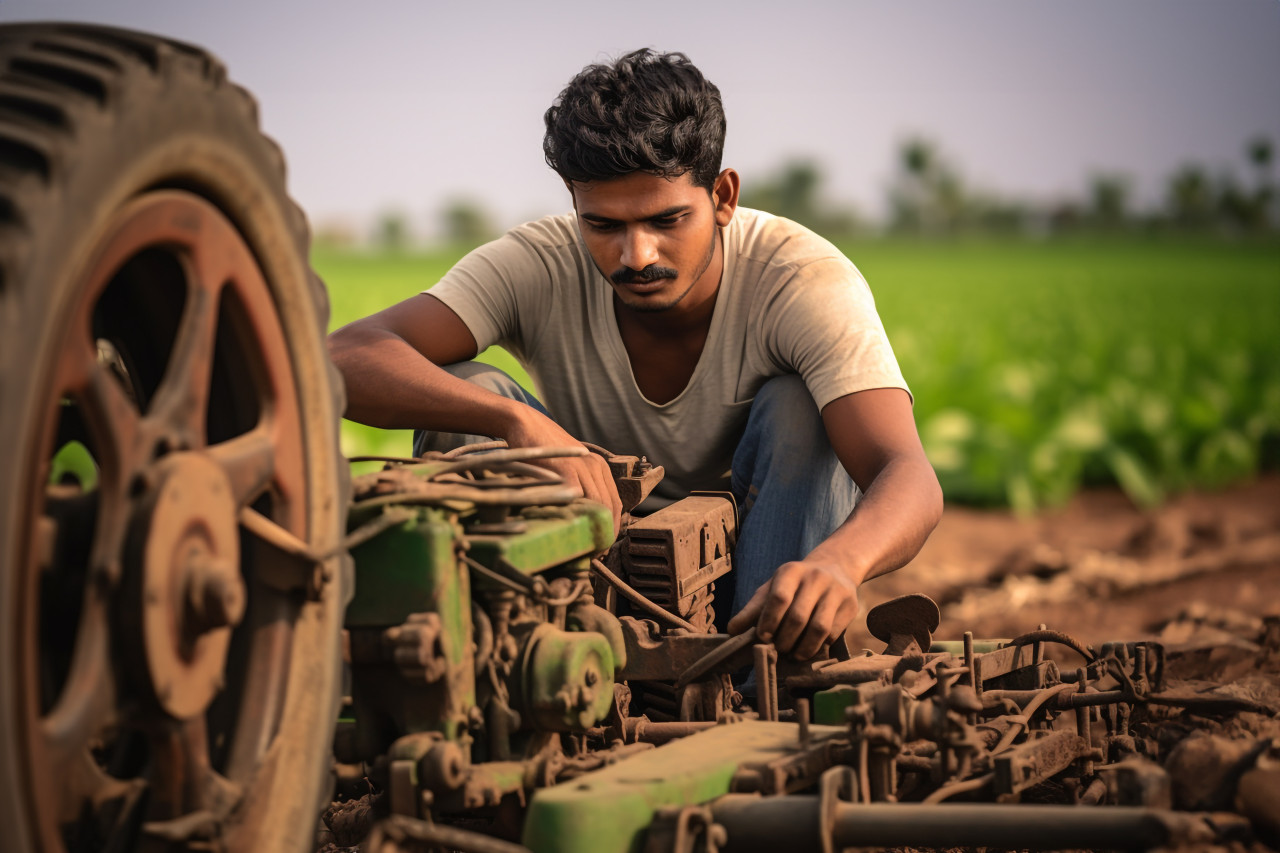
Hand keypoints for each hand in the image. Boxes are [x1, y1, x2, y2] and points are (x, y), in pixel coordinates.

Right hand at [503, 407, 621, 537]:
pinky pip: (577, 500)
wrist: (525, 424)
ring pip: (597, 506)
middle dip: (604, 534)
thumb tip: (579, 522)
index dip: (611, 530)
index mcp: (599, 468)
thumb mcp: (568, 468)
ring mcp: (582, 468)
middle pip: (610, 508)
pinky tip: (567, 533)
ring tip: (582, 549)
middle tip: (593, 554)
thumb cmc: (542, 452)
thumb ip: (577, 489)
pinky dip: (574, 519)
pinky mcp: (566, 470)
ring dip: (592, 530)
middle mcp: (595, 466)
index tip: (601, 547)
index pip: (615, 506)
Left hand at [727, 559, 860, 659]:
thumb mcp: (772, 589)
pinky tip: (809, 649)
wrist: (835, 568)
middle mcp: (815, 578)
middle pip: (798, 617)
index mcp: (791, 571)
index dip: (769, 621)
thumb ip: (753, 610)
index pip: (779, 598)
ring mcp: (835, 591)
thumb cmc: (795, 585)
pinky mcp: (850, 606)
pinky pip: (833, 633)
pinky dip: (819, 646)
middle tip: (778, 650)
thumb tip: (732, 631)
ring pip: (819, 628)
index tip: (762, 638)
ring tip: (793, 655)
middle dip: (785, 639)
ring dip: (803, 648)